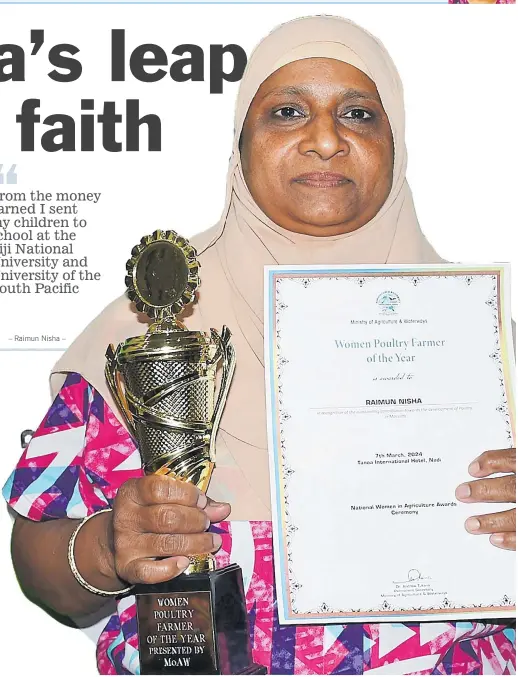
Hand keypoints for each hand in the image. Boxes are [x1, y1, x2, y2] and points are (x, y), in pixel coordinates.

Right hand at [110, 475, 230, 583]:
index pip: (160, 489)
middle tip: (206, 523)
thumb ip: (193, 502)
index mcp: (132, 492)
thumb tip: (223, 509)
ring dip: (195, 543)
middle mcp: (126, 516)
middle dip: (195, 520)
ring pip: (165, 544)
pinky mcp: (126, 567)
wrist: (115, 540)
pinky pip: (150, 572)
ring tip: (211, 541)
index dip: (187, 494)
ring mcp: (125, 543)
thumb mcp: (164, 499)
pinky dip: (170, 569)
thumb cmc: (148, 513)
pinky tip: (185, 562)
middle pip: (166, 517)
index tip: (202, 502)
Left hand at [456, 448, 515, 550]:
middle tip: (461, 494)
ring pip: (517, 515)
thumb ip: (510, 465)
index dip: (492, 461)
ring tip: (471, 524)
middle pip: (511, 488)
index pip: (512, 459)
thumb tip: (484, 466)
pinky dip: (512, 539)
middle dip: (484, 491)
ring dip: (493, 520)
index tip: (472, 469)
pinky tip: (495, 539)